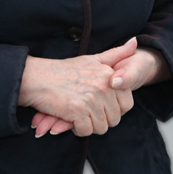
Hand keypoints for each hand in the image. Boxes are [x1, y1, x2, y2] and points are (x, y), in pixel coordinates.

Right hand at [30, 44, 171, 136]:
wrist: (37, 78)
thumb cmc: (63, 71)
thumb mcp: (92, 59)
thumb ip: (116, 54)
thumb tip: (135, 42)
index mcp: (109, 75)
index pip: (127, 105)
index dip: (114, 110)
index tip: (100, 106)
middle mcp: (103, 85)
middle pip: (114, 119)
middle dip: (101, 120)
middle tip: (86, 112)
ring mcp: (91, 98)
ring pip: (101, 127)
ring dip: (89, 126)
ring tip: (78, 115)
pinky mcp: (78, 110)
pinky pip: (87, 131)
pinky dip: (78, 129)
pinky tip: (70, 119)